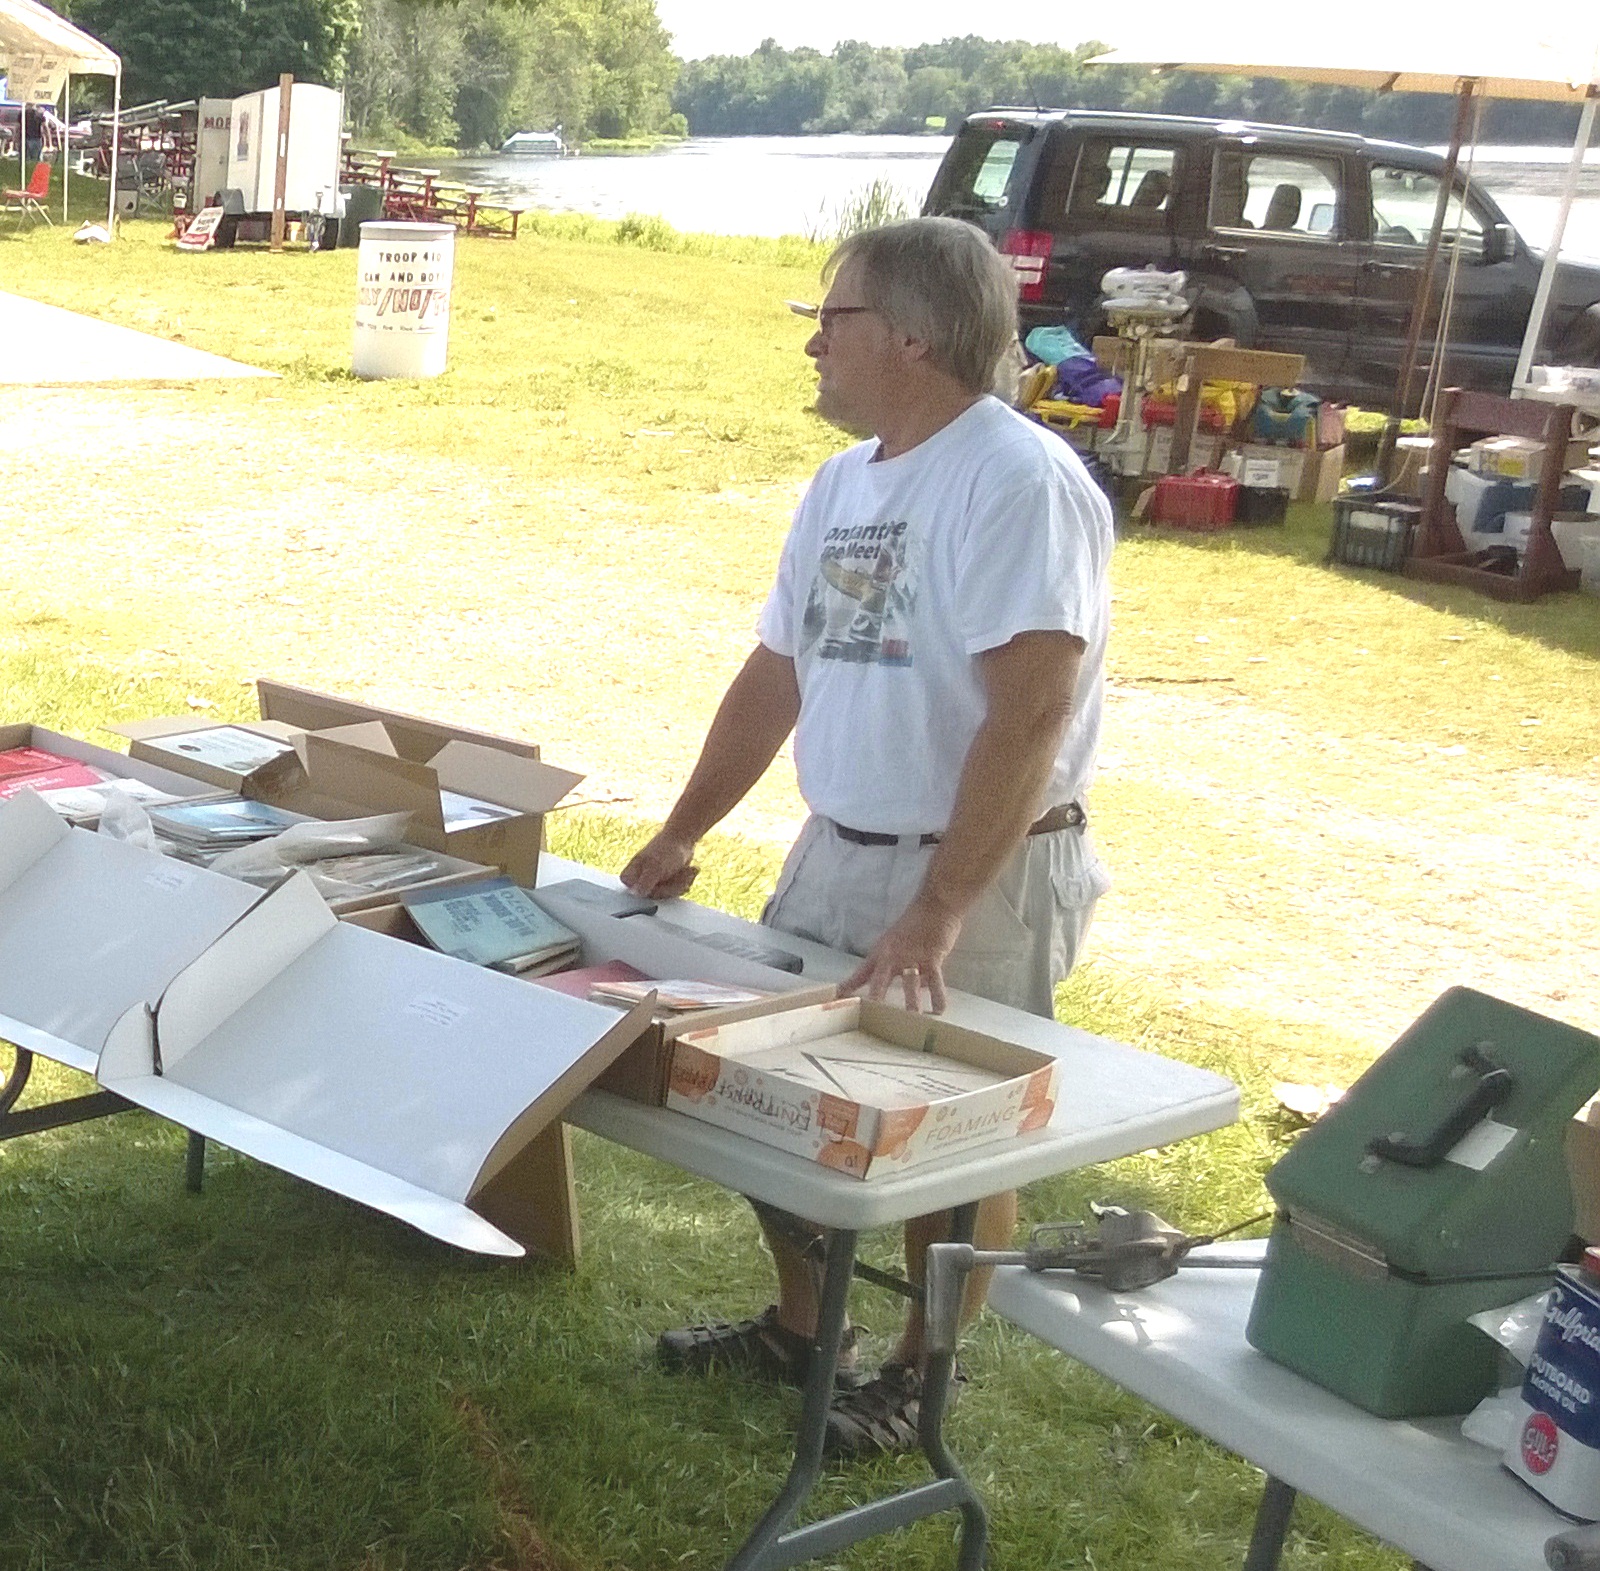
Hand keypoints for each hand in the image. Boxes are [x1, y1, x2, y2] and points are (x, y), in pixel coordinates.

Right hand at [620, 829, 699, 899]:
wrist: (683, 838)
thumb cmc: (667, 849)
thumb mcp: (655, 867)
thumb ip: (645, 882)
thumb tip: (635, 894)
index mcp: (631, 875)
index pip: (634, 894)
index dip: (650, 890)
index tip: (656, 882)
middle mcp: (641, 880)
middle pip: (655, 896)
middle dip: (670, 886)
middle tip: (673, 873)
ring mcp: (655, 882)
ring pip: (667, 894)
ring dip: (680, 882)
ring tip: (682, 870)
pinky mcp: (667, 883)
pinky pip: (676, 891)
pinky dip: (684, 881)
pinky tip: (685, 872)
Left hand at [841, 896, 962, 1013]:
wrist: (935, 905)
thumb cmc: (916, 921)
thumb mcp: (898, 940)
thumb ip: (900, 964)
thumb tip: (912, 985)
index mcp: (882, 952)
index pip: (862, 972)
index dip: (849, 985)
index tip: (838, 997)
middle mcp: (894, 957)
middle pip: (880, 981)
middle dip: (875, 997)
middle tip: (869, 1014)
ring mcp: (913, 959)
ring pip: (910, 985)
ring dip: (911, 1002)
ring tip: (910, 1018)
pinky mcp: (932, 959)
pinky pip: (935, 982)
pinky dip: (937, 997)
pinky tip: (938, 1010)